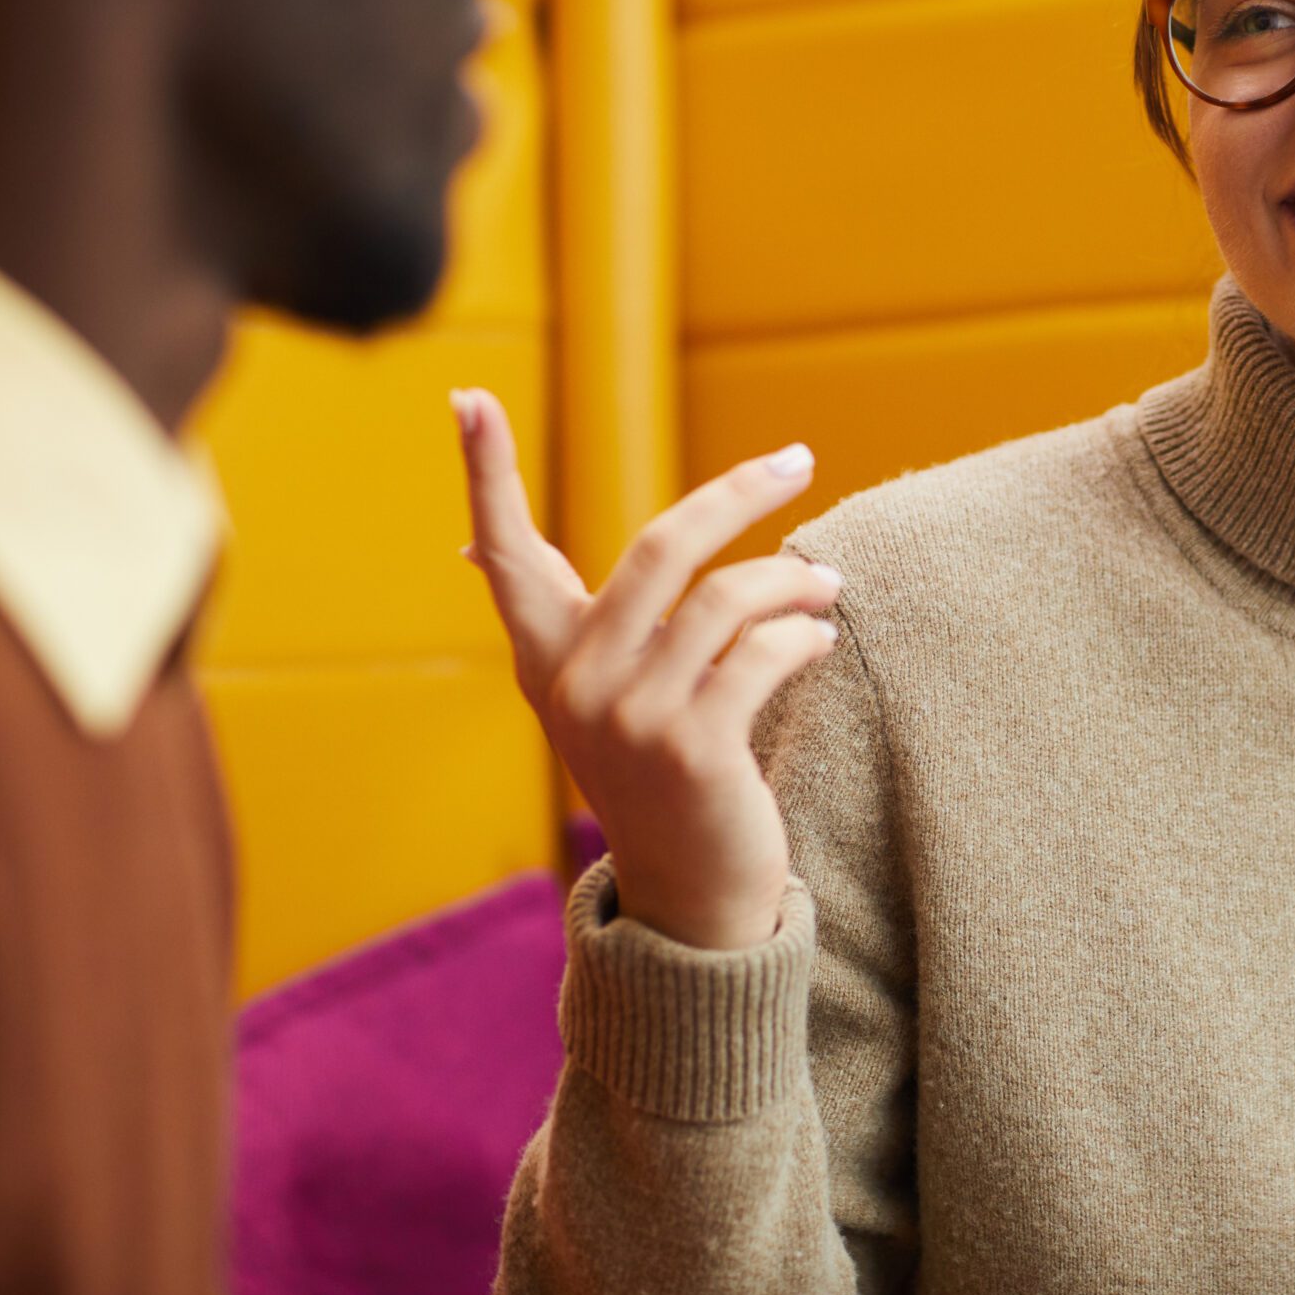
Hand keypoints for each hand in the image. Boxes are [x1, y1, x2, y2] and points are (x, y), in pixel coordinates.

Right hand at [451, 388, 842, 949]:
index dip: (485, 473)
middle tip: (800, 460)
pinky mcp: (692, 748)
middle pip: (663, 544)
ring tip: (828, 585)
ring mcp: (631, 716)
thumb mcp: (611, 698)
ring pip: (729, 597)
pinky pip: (763, 653)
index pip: (504, 552)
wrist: (692, 899)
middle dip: (740, 490)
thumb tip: (495, 549)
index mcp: (546, 659)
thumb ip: (593, 625)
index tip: (467, 395)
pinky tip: (819, 640)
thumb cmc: (662, 778)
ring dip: (794, 580)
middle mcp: (576, 682)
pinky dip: (804, 636)